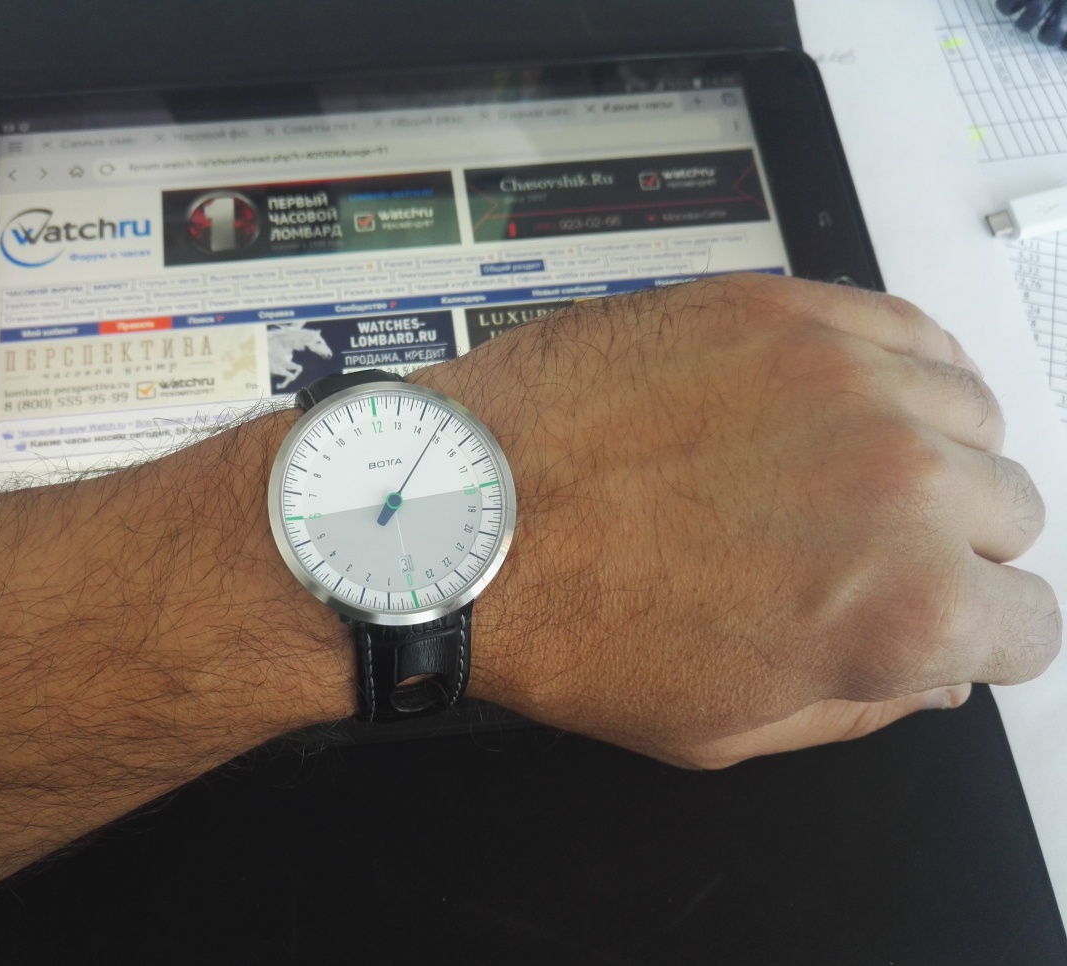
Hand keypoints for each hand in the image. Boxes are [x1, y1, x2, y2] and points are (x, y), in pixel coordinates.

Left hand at [412, 274, 1060, 767]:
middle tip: (857, 552)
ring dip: (924, 451)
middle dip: (948, 546)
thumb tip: (934, 674)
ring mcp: (846, 378)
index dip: (979, 635)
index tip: (942, 621)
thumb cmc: (567, 624)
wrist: (462, 519)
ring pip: (970, 414)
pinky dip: (892, 370)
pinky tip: (825, 404)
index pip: (1029, 624)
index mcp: (901, 611)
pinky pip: (907, 329)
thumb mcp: (726, 728)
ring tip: (827, 474)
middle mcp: (900, 484)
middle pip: (1008, 511)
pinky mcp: (786, 309)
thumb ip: (861, 704)